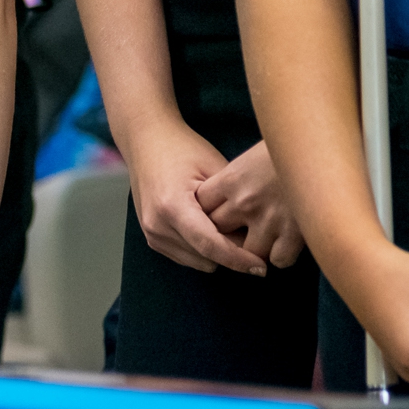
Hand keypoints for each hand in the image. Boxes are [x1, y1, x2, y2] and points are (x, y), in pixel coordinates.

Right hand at [124, 121, 265, 274]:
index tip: (262, 268)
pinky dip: (201, 250)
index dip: (239, 260)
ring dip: (216, 254)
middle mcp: (158, 224)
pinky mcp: (151, 237)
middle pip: (206, 258)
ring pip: (197, 262)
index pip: (210, 245)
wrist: (146, 140)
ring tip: (226, 228)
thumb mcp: (214, 168)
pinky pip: (185, 257)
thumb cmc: (182, 148)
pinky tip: (209, 229)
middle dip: (231, 254)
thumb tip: (253, 237)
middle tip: (248, 236)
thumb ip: (232, 205)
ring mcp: (151, 233)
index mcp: (173, 205)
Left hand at [196, 140, 304, 268]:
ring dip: (254, 250)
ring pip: (246, 252)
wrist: (321, 144)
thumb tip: (231, 192)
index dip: (208, 211)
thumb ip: (238, 176)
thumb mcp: (253, 154)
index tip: (218, 213)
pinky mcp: (295, 233)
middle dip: (226, 234)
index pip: (201, 205)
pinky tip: (288, 244)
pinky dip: (283, 255)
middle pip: (218, 231)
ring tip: (265, 241)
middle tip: (239, 233)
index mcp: (230, 179)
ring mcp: (269, 219)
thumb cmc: (289, 143)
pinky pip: (279, 259)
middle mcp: (244, 201)